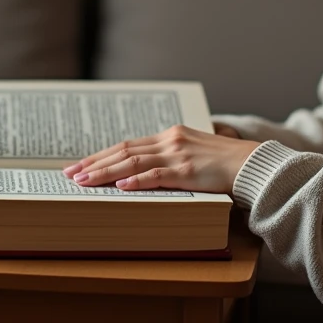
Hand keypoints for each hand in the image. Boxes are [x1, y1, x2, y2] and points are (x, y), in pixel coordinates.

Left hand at [63, 124, 259, 194]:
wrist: (252, 164)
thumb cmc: (224, 163)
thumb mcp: (192, 153)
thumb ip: (170, 158)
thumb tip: (141, 172)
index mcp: (169, 136)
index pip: (127, 144)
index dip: (101, 155)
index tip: (81, 164)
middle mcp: (170, 141)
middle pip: (123, 151)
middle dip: (94, 163)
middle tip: (70, 174)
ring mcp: (178, 155)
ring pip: (132, 162)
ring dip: (105, 172)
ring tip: (84, 181)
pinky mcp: (188, 172)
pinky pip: (156, 176)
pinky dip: (136, 181)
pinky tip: (119, 186)